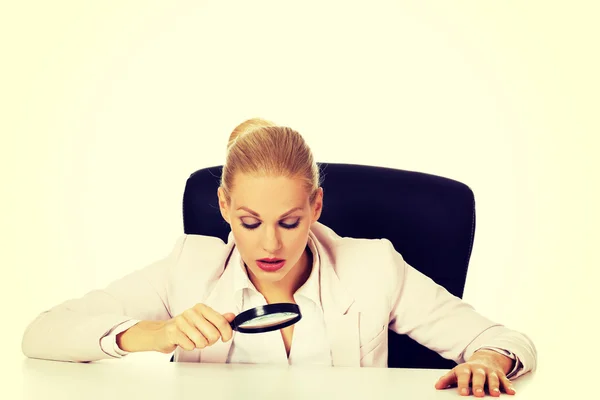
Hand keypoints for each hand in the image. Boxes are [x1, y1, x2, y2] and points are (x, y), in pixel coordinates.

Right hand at [117, 304, 235, 353]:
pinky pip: (190, 346)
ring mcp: (181, 321)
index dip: (227, 333)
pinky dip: (189, 347)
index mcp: (201, 308)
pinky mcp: (173, 332)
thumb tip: (232, 317)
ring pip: (202, 341)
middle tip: (204, 339)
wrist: (161, 332)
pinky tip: (184, 341)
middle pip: (213, 334)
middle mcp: (191, 312)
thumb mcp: (203, 320)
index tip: (225, 338)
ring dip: (199, 345)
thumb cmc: (185, 327)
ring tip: (193, 340)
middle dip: (211, 341)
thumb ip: (218, 319)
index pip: (221, 322)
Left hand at [434, 350, 515, 396]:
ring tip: (495, 394)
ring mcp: (490, 372)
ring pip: (493, 378)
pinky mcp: (500, 375)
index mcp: (466, 369)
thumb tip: (437, 386)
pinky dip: (508, 385)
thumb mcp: (457, 372)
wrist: (485, 358)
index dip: (463, 384)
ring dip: (494, 386)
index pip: (464, 376)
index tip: (462, 393)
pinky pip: (505, 380)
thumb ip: (448, 379)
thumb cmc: (468, 370)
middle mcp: (479, 369)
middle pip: (479, 377)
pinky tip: (511, 392)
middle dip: (479, 385)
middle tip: (478, 394)